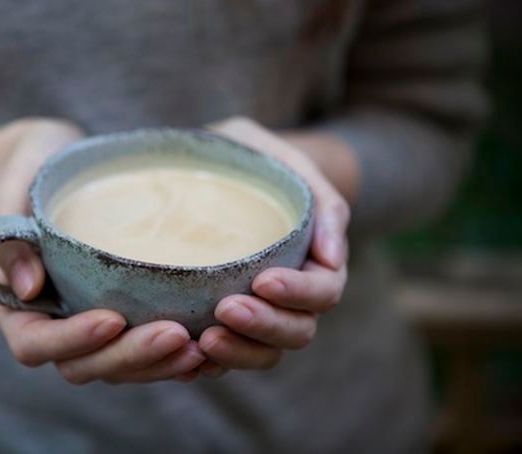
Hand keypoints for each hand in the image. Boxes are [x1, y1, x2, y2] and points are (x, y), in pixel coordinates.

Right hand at [0, 120, 206, 383]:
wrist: (60, 159)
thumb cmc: (31, 165)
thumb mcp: (10, 184)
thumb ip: (8, 234)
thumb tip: (27, 291)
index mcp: (17, 302)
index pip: (35, 343)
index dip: (73, 340)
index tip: (113, 318)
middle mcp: (54, 322)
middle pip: (87, 365)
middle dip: (131, 356)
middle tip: (178, 334)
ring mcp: (90, 324)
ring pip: (120, 367)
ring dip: (159, 364)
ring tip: (201, 348)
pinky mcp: (123, 315)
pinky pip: (145, 350)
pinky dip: (173, 356)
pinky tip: (209, 345)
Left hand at [197, 117, 353, 376]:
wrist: (214, 170)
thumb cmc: (253, 158)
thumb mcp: (284, 159)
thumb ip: (320, 199)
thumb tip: (333, 257)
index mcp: (315, 262)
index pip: (323, 292)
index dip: (299, 293)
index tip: (263, 279)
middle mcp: (291, 296)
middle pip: (297, 331)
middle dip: (265, 325)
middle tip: (226, 309)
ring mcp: (259, 313)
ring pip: (265, 353)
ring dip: (239, 352)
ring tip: (203, 339)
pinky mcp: (225, 323)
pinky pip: (227, 356)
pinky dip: (212, 363)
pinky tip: (188, 355)